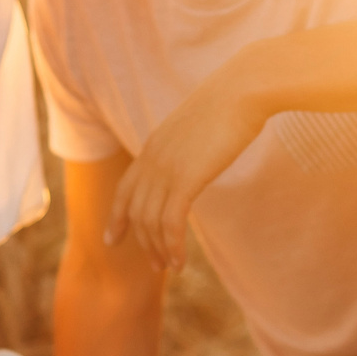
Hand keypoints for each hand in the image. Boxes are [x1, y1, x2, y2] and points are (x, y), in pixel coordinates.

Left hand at [104, 76, 266, 270]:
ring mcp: (166, 168)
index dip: (117, 216)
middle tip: (154, 265)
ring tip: (169, 267)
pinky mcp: (185, 178)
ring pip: (150, 221)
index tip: (112, 238)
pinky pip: (170, 223)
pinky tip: (179, 262)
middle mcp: (153, 158)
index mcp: (154, 145)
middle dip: (141, 241)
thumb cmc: (233, 102)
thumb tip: (196, 154)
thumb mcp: (200, 125)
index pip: (125, 188)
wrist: (244, 88)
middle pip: (135, 210)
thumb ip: (189, 144)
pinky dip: (172, 246)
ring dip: (158, 249)